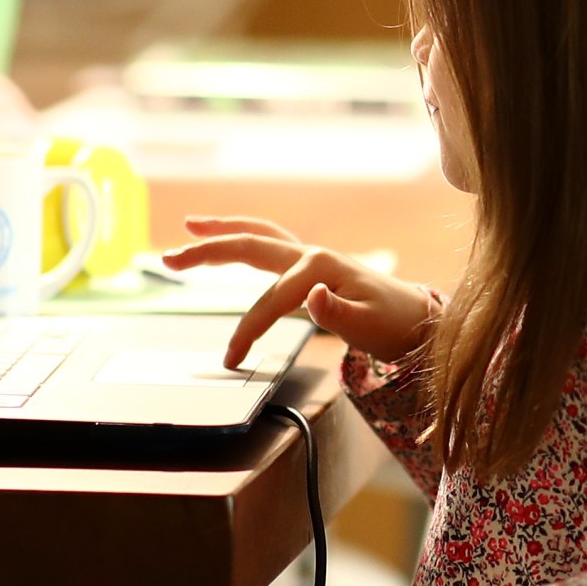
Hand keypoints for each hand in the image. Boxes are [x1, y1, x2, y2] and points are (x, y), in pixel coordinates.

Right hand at [160, 217, 438, 368]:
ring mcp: (309, 257)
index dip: (248, 329)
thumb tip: (312, 298)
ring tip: (190, 228)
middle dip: (209, 251)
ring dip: (223, 231)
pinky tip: (226, 239)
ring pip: (258, 237)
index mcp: (321, 268)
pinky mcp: (309, 266)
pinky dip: (244, 239)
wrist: (415, 318)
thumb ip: (338, 312)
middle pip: (251, 246)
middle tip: (171, 257)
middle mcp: (311, 255)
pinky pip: (269, 246)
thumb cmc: (393, 323)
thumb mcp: (370, 326)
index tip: (232, 357)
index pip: (271, 300)